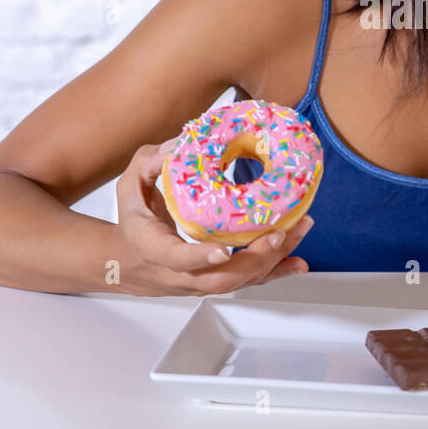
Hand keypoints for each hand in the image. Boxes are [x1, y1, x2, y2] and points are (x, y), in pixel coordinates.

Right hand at [111, 138, 311, 296]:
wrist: (128, 260)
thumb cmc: (133, 221)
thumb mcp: (129, 187)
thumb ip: (148, 165)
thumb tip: (176, 147)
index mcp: (154, 248)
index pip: (176, 259)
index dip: (199, 258)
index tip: (222, 250)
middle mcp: (180, 273)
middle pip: (220, 279)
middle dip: (253, 260)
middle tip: (278, 234)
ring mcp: (201, 281)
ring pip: (240, 281)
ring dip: (273, 261)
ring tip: (299, 231)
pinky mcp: (217, 281)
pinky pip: (249, 282)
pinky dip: (276, 272)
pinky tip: (298, 262)